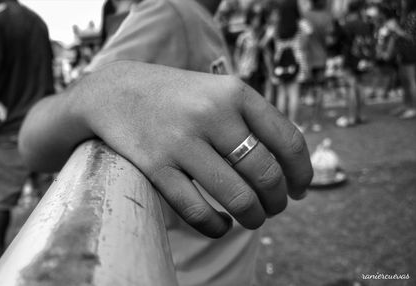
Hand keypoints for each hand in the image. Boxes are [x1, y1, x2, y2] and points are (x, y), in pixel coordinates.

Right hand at [73, 62, 312, 236]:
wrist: (114, 91)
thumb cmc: (176, 97)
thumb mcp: (216, 92)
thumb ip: (252, 121)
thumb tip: (290, 172)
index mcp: (234, 92)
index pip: (288, 140)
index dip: (302, 173)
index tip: (300, 189)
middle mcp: (211, 113)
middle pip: (266, 174)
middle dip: (278, 201)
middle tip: (274, 207)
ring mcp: (181, 140)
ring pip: (238, 198)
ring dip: (254, 217)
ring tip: (253, 218)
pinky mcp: (156, 165)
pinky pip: (197, 211)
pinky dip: (218, 228)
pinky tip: (222, 225)